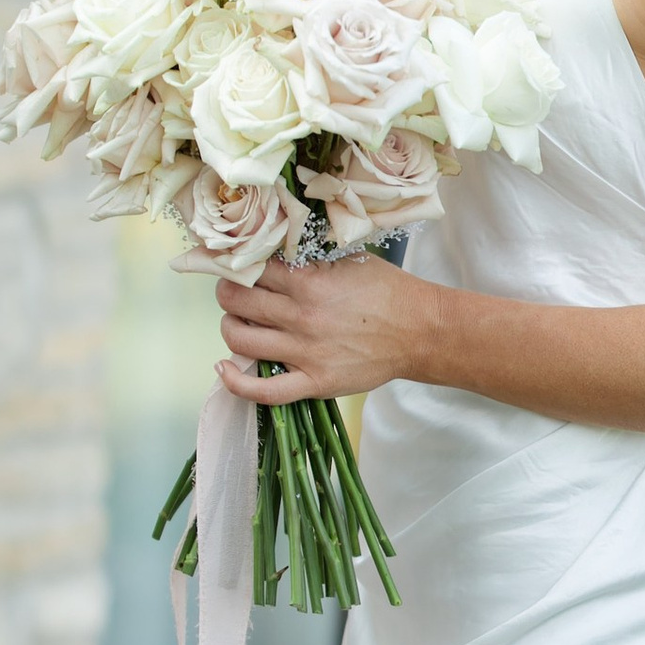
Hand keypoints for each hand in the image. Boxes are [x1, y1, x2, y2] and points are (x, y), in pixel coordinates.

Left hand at [215, 255, 440, 403]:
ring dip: (230, 328)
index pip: (252, 270)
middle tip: (233, 291)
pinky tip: (225, 368)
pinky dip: (236, 382)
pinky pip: (263, 391)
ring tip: (237, 322)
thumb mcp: (347, 260)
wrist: (420, 331)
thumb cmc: (387, 291)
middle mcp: (302, 317)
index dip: (238, 265)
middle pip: (237, 302)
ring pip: (241, 341)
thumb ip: (308, 261)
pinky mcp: (313, 383)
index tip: (236, 266)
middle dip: (228, 293)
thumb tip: (272, 254)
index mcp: (309, 283)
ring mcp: (305, 353)